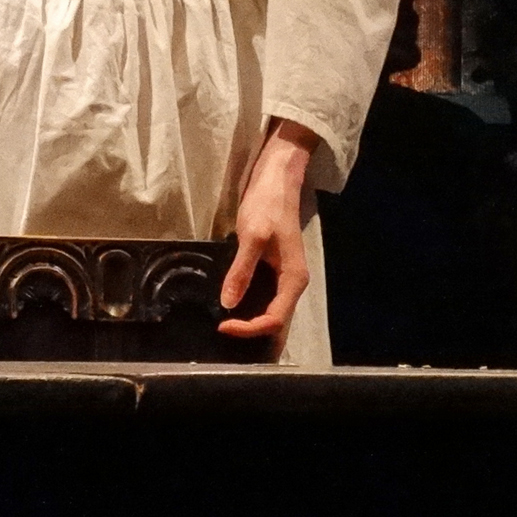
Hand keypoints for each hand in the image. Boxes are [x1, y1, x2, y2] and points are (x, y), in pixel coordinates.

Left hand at [217, 118, 318, 342]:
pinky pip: (265, 297)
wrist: (276, 178)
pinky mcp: (273, 268)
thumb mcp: (251, 236)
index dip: (249, 328)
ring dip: (252, 324)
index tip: (223, 326)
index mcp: (293, 280)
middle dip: (253, 335)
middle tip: (225, 338)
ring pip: (271, 311)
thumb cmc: (267, 204)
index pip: (274, 319)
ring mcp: (284, 276)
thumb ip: (241, 271)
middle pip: (276, 321)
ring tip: (227, 330)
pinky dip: (251, 308)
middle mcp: (292, 283)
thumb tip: (228, 304)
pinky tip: (233, 308)